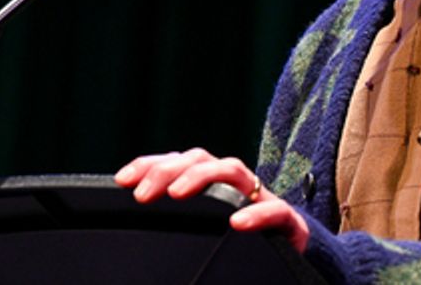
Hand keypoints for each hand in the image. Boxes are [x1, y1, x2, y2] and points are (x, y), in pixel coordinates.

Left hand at [115, 148, 308, 251]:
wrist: (298, 261)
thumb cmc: (244, 245)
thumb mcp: (205, 231)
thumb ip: (179, 223)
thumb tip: (135, 222)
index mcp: (212, 185)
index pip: (178, 162)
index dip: (150, 165)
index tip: (122, 180)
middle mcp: (235, 186)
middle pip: (201, 159)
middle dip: (169, 170)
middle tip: (142, 194)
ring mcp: (261, 200)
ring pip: (234, 171)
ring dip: (203, 177)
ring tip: (178, 195)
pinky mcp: (288, 223)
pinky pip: (275, 211)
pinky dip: (256, 214)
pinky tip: (236, 223)